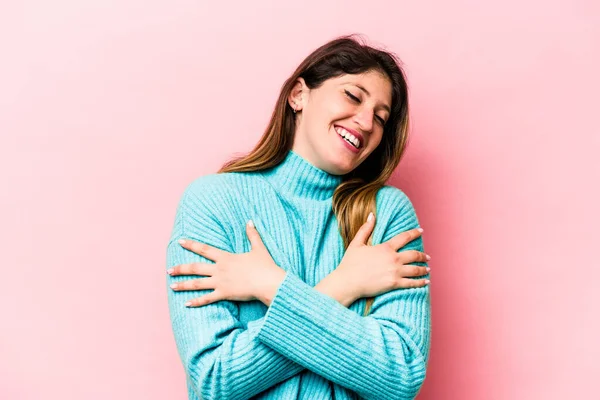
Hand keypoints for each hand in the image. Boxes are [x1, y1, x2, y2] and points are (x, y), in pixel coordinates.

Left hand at [167, 220, 286, 306]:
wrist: (268, 282)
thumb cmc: (265, 266)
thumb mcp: (259, 248)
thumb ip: (252, 235)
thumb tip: (250, 221)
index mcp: (225, 258)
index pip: (204, 249)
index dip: (191, 245)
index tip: (180, 242)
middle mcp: (219, 269)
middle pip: (195, 268)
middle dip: (180, 269)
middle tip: (168, 270)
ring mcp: (221, 282)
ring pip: (197, 284)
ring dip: (183, 285)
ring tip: (171, 286)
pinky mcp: (224, 294)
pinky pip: (207, 299)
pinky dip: (197, 302)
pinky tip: (187, 304)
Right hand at [335, 212, 430, 299]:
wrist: (348, 282)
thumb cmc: (350, 263)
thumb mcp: (357, 243)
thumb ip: (365, 229)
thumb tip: (371, 215)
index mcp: (386, 248)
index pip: (404, 237)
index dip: (414, 233)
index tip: (421, 231)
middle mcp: (393, 259)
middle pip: (414, 255)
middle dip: (423, 256)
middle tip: (427, 257)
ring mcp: (395, 272)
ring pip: (415, 269)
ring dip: (423, 269)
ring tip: (427, 269)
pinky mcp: (394, 284)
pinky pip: (412, 283)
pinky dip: (420, 282)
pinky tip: (425, 282)